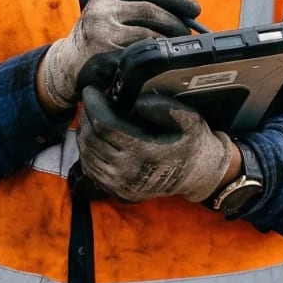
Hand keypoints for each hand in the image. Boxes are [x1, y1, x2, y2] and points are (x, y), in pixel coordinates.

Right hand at [40, 0, 200, 109]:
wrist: (67, 65)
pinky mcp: (103, 58)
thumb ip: (143, 2)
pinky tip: (163, 62)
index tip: (194, 8)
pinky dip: (155, 58)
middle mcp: (101, 11)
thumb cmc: (99, 38)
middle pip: (150, 10)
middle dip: (176, 22)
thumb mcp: (114, 14)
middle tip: (188, 33)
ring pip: (148, 35)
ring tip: (177, 48)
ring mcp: (101, 34)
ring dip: (169, 42)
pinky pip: (139, 57)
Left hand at [77, 87, 234, 203]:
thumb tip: (139, 101)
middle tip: (90, 100)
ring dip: (84, 132)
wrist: (197, 175)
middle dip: (86, 115)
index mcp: (142, 152)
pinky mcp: (117, 192)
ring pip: (87, 155)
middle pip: (91, 139)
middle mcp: (127, 171)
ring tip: (91, 115)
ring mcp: (120, 185)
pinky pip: (91, 170)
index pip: (104, 125)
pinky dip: (87, 151)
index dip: (93, 105)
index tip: (91, 89)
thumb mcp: (189, 119)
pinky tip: (94, 137)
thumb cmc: (192, 143)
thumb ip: (166, 108)